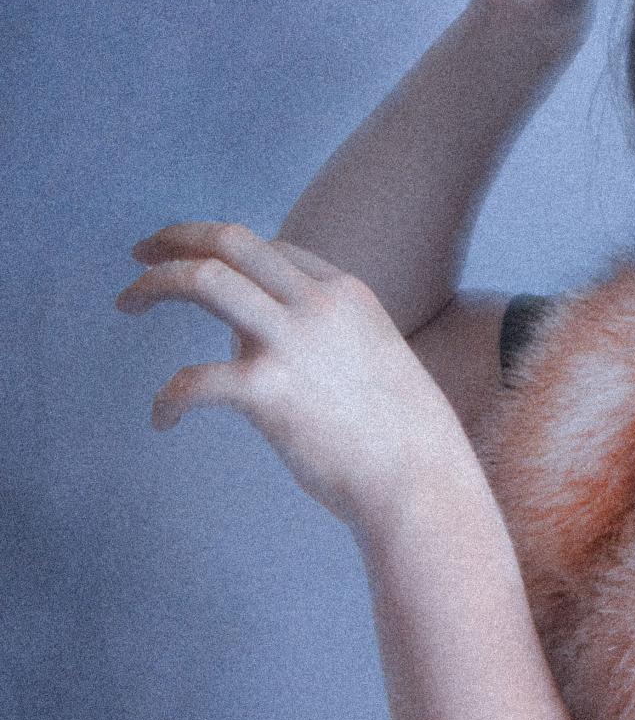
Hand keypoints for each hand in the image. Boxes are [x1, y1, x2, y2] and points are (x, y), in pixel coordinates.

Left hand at [117, 223, 480, 532]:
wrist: (421, 481)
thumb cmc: (404, 437)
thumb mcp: (377, 358)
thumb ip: (329, 339)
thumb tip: (270, 351)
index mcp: (346, 292)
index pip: (271, 248)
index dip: (224, 249)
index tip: (195, 261)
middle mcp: (316, 304)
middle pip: (231, 241)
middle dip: (177, 238)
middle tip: (141, 251)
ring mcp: (291, 343)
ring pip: (204, 279)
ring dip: (155, 283)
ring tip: (127, 302)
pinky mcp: (267, 392)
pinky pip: (193, 380)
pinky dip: (167, 398)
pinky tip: (162, 418)